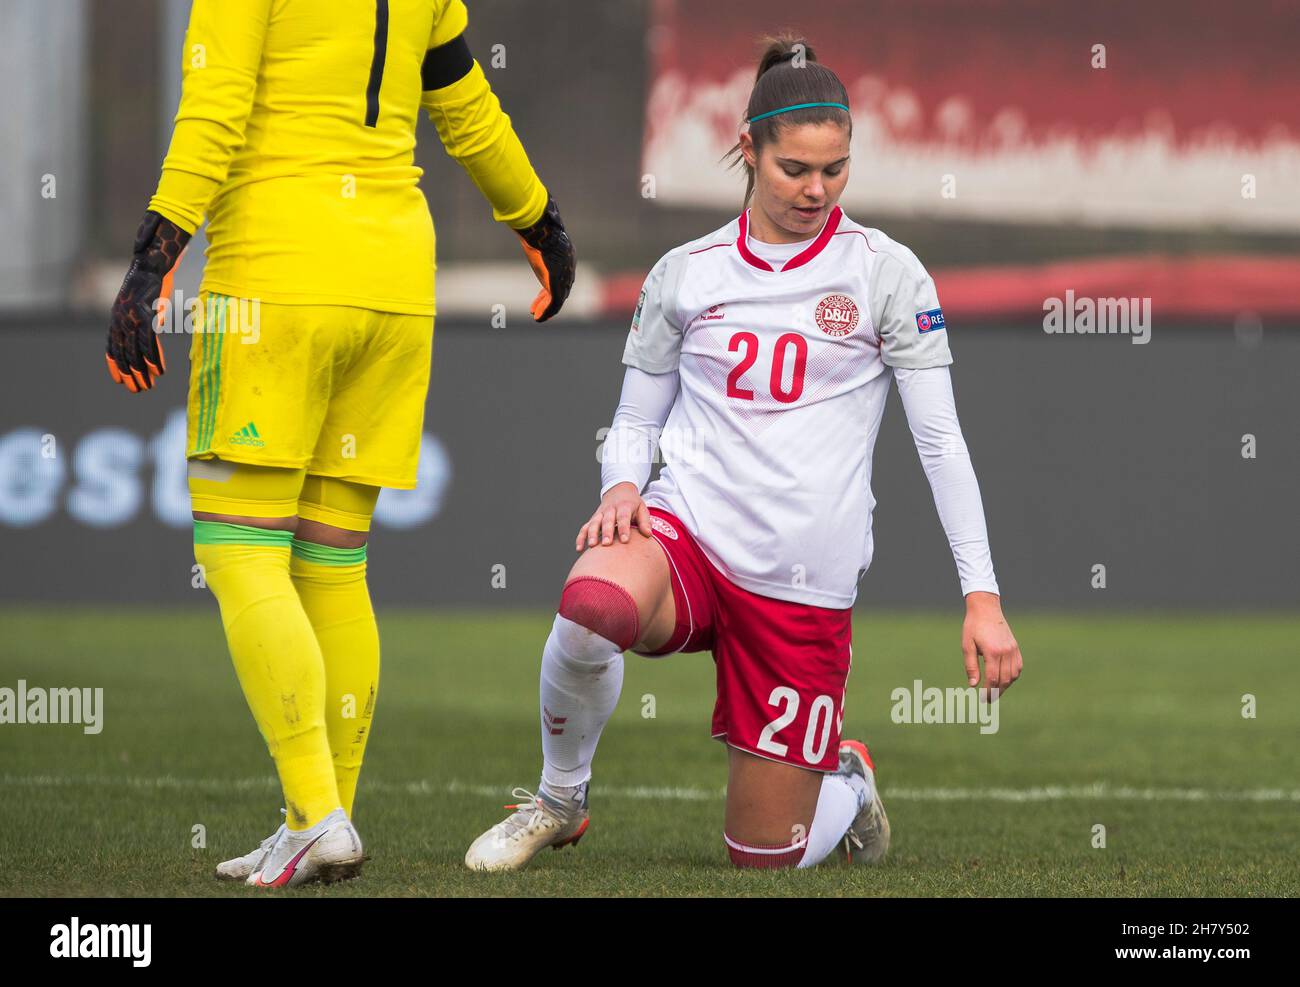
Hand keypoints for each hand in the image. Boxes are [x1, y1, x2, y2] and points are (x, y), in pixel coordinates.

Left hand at [106, 211, 189, 391]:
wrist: (154, 262)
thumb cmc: (152, 281)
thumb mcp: (144, 301)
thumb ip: (145, 316)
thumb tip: (154, 328)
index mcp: (117, 317)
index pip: (112, 346)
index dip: (114, 364)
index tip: (119, 380)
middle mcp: (120, 319)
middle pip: (123, 353)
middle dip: (129, 374)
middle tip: (136, 390)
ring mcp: (132, 317)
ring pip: (134, 351)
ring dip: (142, 371)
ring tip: (148, 386)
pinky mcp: (145, 315)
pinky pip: (149, 342)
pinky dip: (154, 358)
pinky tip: (159, 370)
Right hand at [515, 195, 574, 321]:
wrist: (542, 231)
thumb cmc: (536, 227)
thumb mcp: (536, 231)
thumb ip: (531, 232)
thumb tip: (515, 217)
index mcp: (566, 256)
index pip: (561, 275)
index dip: (551, 285)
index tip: (542, 294)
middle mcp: (568, 268)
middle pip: (562, 288)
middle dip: (548, 299)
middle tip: (538, 308)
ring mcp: (564, 276)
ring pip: (558, 298)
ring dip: (547, 309)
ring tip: (537, 316)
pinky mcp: (557, 284)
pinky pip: (554, 303)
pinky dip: (547, 312)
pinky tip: (538, 318)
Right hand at [575, 482, 651, 550]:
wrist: (619, 489)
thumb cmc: (633, 503)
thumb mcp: (642, 508)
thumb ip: (645, 521)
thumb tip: (648, 534)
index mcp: (624, 506)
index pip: (623, 517)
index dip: (624, 529)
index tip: (625, 541)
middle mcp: (610, 509)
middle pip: (607, 521)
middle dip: (606, 532)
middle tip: (606, 544)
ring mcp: (600, 513)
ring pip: (594, 523)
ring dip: (592, 534)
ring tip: (592, 545)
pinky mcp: (593, 518)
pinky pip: (584, 527)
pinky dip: (581, 537)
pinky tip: (579, 548)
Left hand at [961, 592, 1022, 698]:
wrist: (986, 609)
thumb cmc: (973, 627)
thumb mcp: (967, 645)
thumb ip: (971, 666)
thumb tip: (973, 685)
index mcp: (992, 652)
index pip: (992, 678)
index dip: (988, 692)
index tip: (983, 699)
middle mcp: (1006, 651)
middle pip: (1004, 680)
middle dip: (997, 692)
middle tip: (988, 700)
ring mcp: (1013, 649)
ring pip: (1013, 675)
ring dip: (1005, 686)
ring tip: (995, 692)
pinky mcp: (1016, 647)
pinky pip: (1018, 667)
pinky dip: (1013, 676)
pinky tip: (1005, 680)